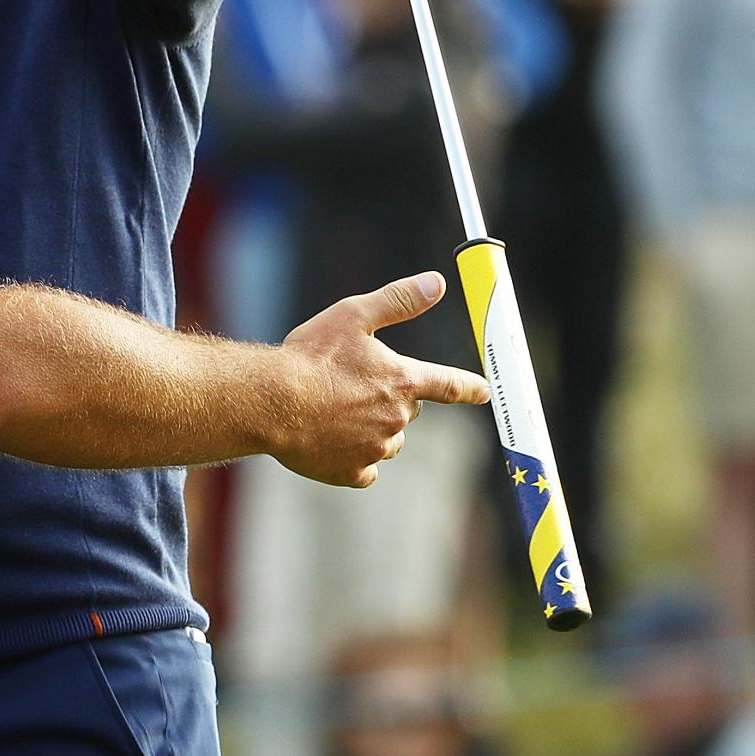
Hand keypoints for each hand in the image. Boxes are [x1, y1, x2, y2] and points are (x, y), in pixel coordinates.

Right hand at [271, 272, 488, 486]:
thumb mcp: (352, 315)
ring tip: (336, 412)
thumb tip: (437, 283)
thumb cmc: (309, 357)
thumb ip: (398, 300)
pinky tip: (332, 441)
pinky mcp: (351, 472)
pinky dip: (355, 457)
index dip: (470, 387)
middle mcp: (397, 418)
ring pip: (389, 440)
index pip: (450, 385)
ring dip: (374, 428)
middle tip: (354, 385)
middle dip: (392, 399)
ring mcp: (375, 448)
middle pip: (409, 410)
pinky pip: (365, 469)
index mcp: (402, 381)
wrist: (270, 402)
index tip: (484, 391)